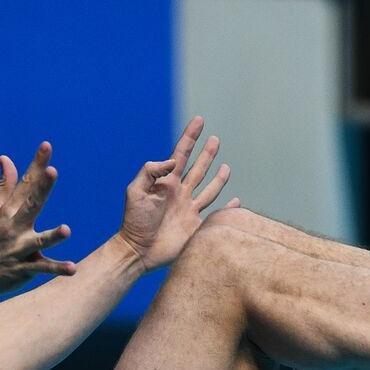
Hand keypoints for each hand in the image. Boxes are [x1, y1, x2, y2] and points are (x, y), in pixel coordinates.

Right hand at [0, 142, 76, 299]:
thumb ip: (5, 185)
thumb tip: (5, 157)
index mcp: (9, 211)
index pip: (25, 184)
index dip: (36, 165)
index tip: (46, 146)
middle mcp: (14, 227)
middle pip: (31, 204)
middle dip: (42, 188)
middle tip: (52, 171)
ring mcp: (19, 249)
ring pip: (39, 241)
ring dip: (53, 236)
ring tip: (66, 230)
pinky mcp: (24, 269)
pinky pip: (43, 268)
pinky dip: (57, 269)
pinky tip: (73, 268)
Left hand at [117, 116, 237, 271]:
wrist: (138, 250)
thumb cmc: (134, 220)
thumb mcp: (135, 191)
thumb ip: (150, 172)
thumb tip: (171, 161)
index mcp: (167, 182)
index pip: (181, 154)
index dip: (190, 137)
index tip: (199, 120)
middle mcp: (180, 193)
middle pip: (198, 169)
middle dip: (206, 154)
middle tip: (214, 139)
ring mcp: (189, 210)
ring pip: (209, 189)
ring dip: (218, 178)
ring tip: (226, 167)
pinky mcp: (196, 227)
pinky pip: (215, 215)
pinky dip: (228, 209)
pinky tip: (236, 203)